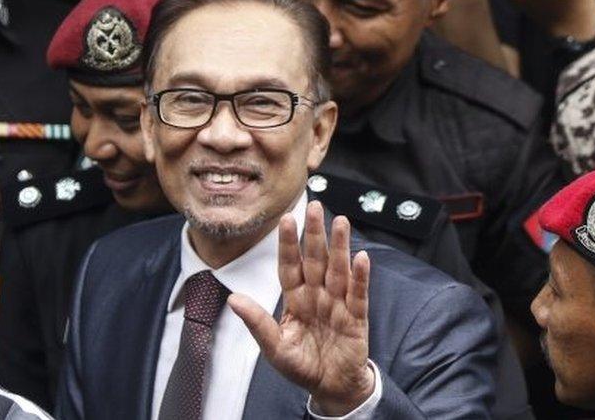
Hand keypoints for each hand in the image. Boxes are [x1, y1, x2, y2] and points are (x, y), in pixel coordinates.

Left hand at [229, 201, 373, 415]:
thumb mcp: (275, 348)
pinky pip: (358, 294)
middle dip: (315, 234)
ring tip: (341, 222)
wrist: (331, 387)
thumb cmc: (302, 366)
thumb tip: (233, 299)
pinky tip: (361, 257)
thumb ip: (258, 323)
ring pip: (338, 270)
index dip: (288, 244)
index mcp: (296, 299)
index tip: (285, 219)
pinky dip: (360, 277)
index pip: (290, 266)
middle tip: (315, 206)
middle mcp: (317, 296)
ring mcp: (338, 304)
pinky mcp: (356, 318)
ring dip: (340, 246)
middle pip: (316, 260)